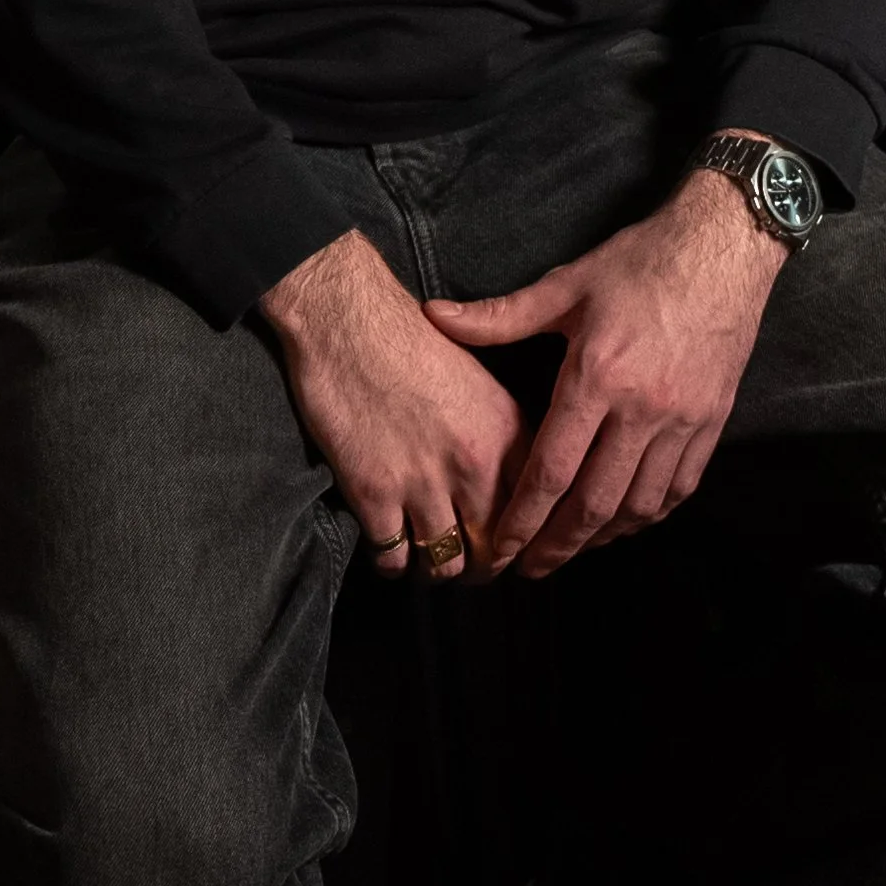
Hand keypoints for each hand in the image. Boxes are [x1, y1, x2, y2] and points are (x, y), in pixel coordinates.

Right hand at [260, 227, 522, 578]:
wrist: (349, 318)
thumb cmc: (412, 339)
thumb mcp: (482, 378)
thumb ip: (503, 433)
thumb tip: (515, 478)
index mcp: (508, 431)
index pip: (537, 511)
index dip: (527, 539)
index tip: (515, 548)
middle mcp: (475, 464)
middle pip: (493, 549)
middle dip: (484, 566)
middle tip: (471, 565)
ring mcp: (424, 482)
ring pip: (446, 563)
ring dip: (438, 566)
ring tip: (430, 557)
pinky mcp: (374, 493)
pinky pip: (393, 558)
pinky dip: (391, 563)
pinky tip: (389, 548)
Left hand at [425, 160, 788, 579]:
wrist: (725, 244)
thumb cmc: (642, 261)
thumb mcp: (567, 284)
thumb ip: (500, 315)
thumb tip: (434, 316)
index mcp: (597, 376)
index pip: (551, 471)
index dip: (522, 521)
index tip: (502, 552)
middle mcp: (642, 408)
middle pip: (594, 504)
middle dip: (558, 547)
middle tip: (531, 570)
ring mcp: (683, 419)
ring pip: (639, 505)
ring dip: (603, 537)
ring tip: (574, 547)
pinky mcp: (713, 420)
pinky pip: (680, 486)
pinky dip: (650, 513)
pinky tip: (628, 519)